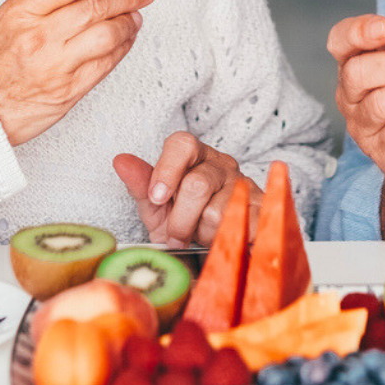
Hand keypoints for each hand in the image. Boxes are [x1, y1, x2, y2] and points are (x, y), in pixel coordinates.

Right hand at [0, 0, 152, 145]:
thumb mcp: (8, 18)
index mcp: (22, 11)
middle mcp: (40, 36)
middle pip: (97, 6)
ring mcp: (57, 64)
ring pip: (109, 34)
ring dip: (130, 21)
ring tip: (136, 15)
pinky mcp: (70, 90)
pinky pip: (107, 63)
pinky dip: (123, 47)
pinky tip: (126, 39)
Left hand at [113, 132, 259, 246]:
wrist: (221, 239)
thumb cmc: (184, 217)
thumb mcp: (157, 205)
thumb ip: (141, 184)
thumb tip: (120, 161)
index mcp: (194, 155)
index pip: (182, 144)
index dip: (167, 171)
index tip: (157, 198)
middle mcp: (222, 164)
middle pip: (197, 184)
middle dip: (181, 220)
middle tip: (177, 235)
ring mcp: (246, 184)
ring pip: (220, 212)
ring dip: (205, 234)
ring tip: (203, 236)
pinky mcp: (264, 208)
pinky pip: (245, 226)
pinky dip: (228, 240)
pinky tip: (223, 240)